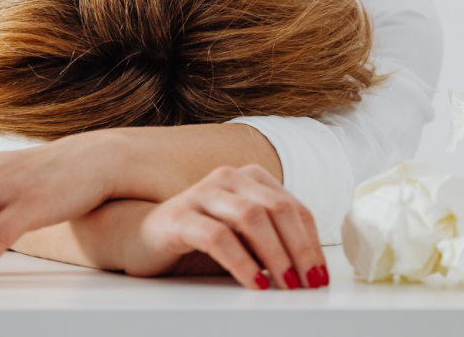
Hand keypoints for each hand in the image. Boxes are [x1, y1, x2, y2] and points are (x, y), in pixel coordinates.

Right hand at [126, 165, 327, 289]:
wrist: (142, 237)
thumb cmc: (199, 239)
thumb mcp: (244, 237)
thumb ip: (274, 240)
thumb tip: (313, 270)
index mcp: (249, 178)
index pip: (294, 208)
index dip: (312, 243)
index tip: (321, 275)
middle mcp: (228, 178)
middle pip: (277, 209)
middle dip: (300, 250)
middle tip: (309, 284)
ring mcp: (202, 193)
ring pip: (251, 217)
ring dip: (275, 254)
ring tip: (285, 284)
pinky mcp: (180, 216)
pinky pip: (218, 237)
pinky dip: (242, 262)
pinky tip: (254, 282)